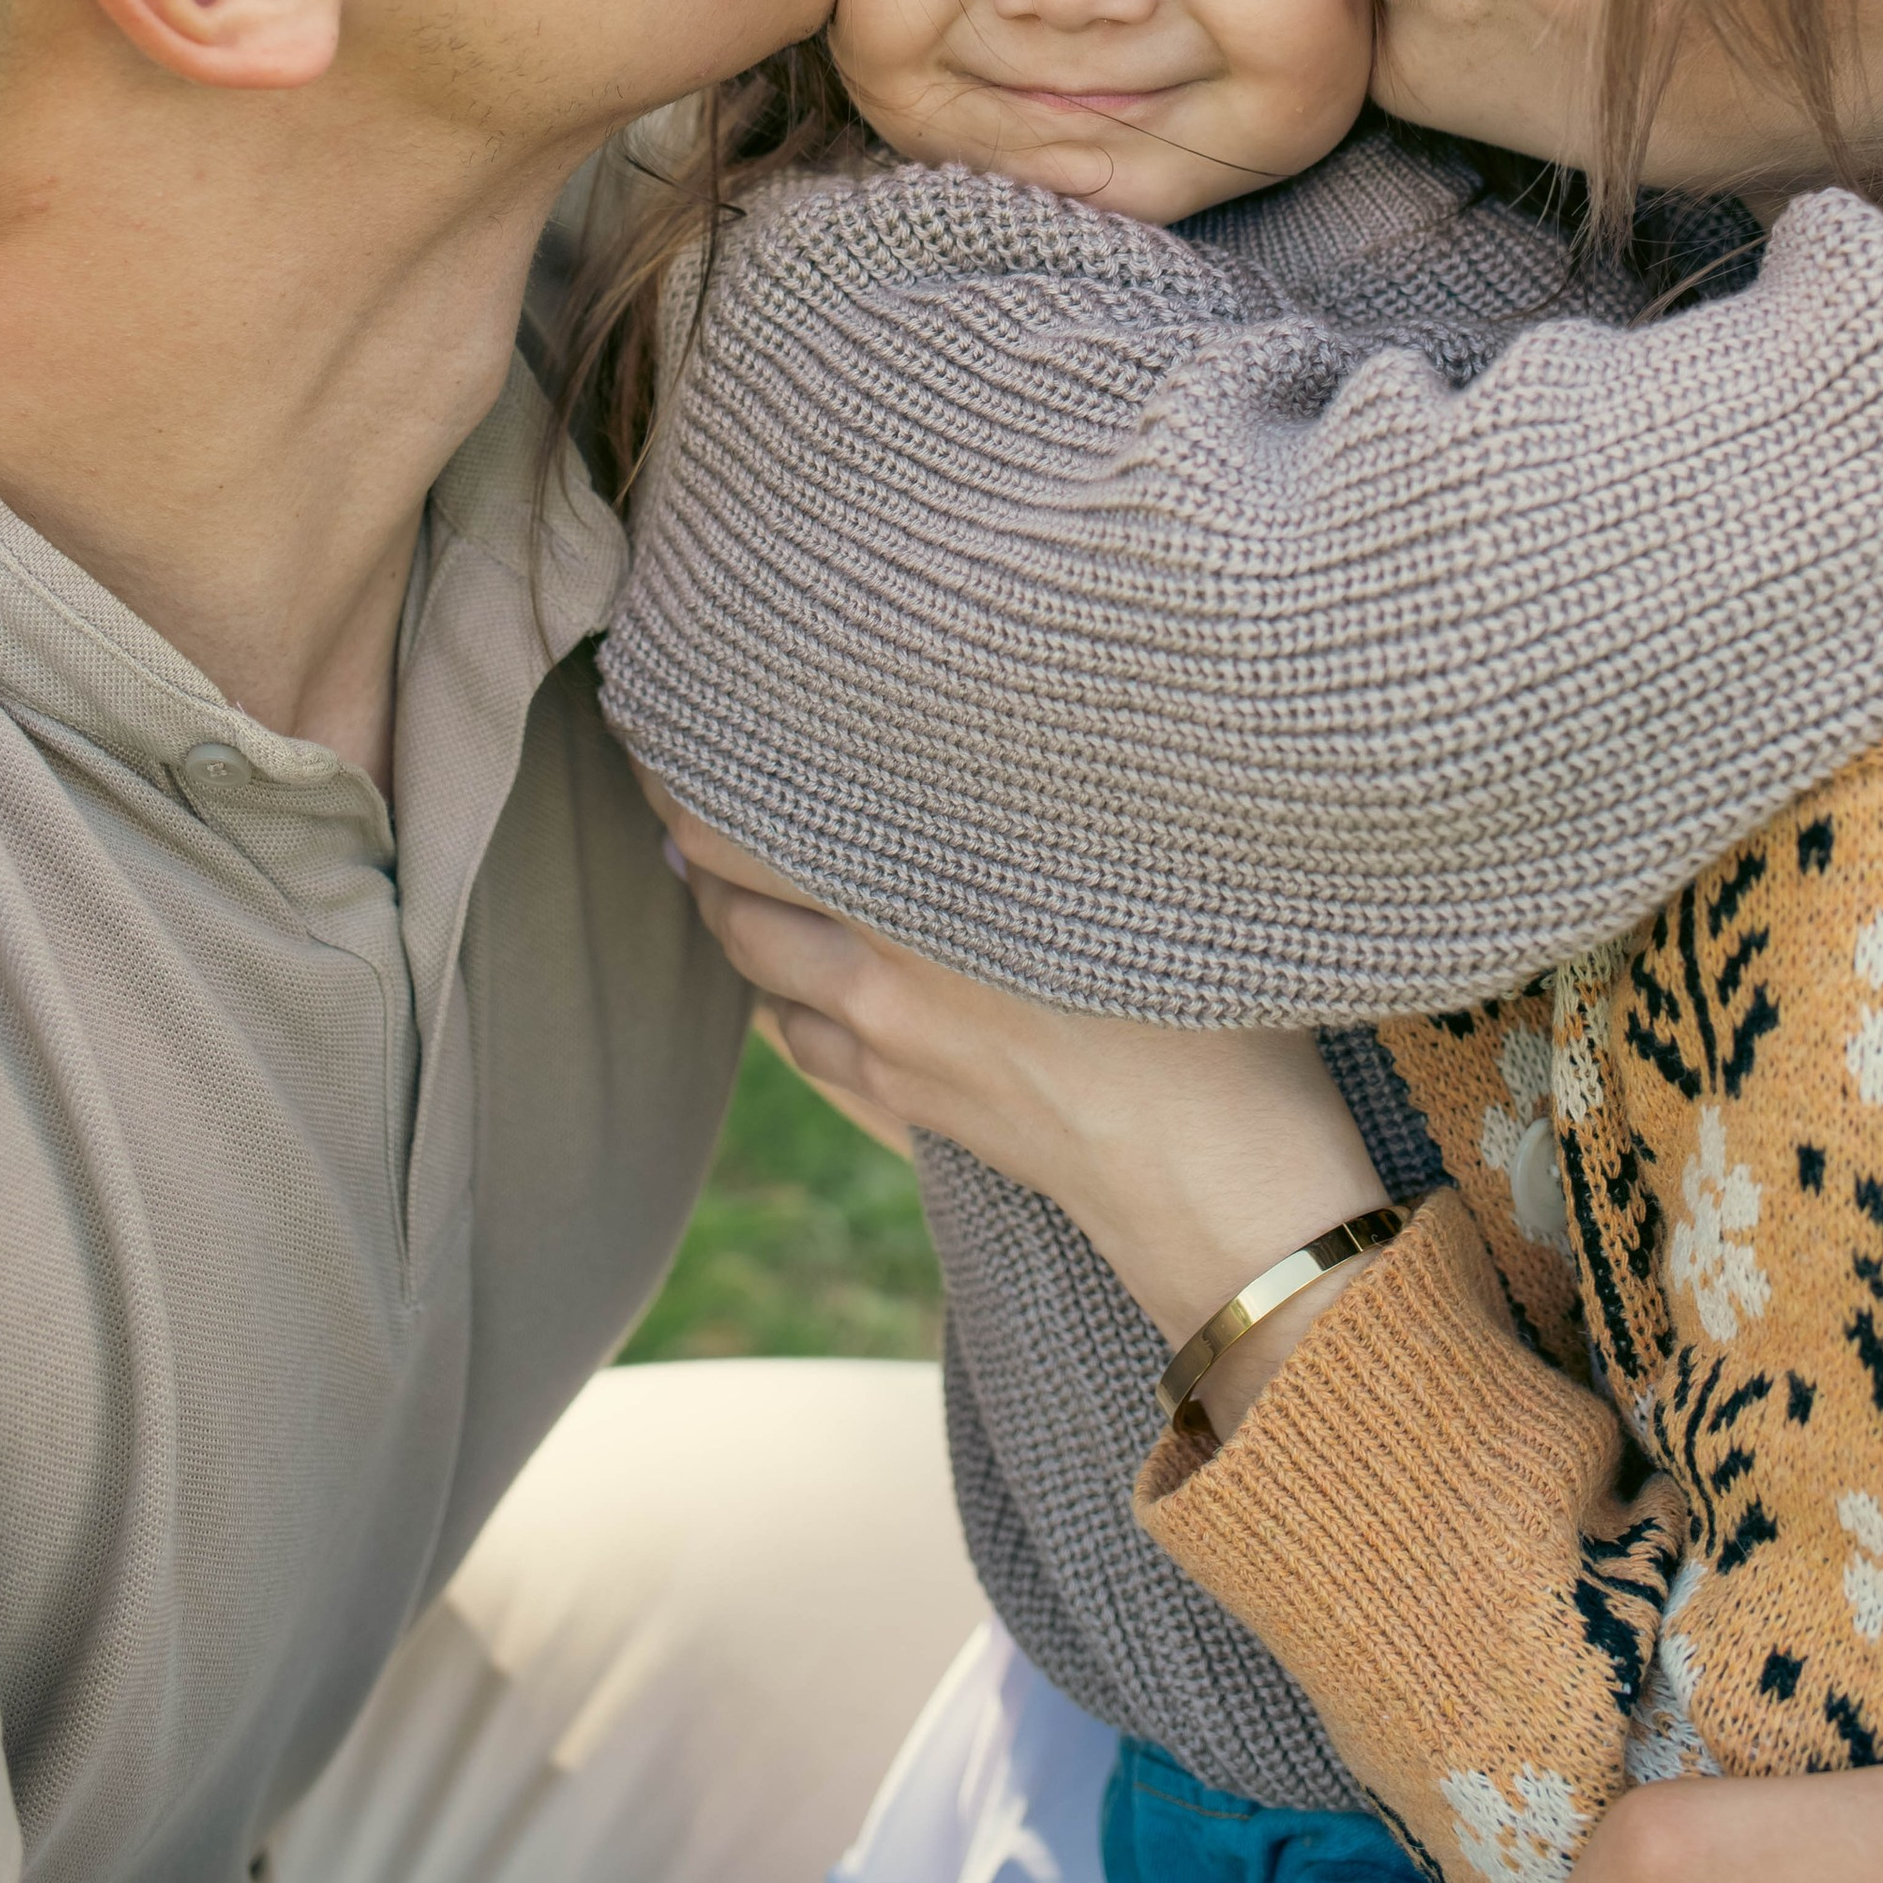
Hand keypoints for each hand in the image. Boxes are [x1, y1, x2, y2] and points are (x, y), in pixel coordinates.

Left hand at [654, 791, 1385, 1368]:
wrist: (1218, 1180)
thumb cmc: (1208, 999)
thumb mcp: (1132, 858)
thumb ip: (1033, 792)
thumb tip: (984, 718)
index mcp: (926, 887)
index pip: (749, 813)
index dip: (688, 758)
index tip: (665, 702)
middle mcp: (881, 963)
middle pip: (724, 881)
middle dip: (685, 820)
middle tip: (664, 757)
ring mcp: (884, 1042)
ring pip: (752, 960)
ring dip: (725, 905)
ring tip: (714, 847)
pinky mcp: (904, 1099)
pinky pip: (798, 1032)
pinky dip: (778, 983)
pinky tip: (791, 953)